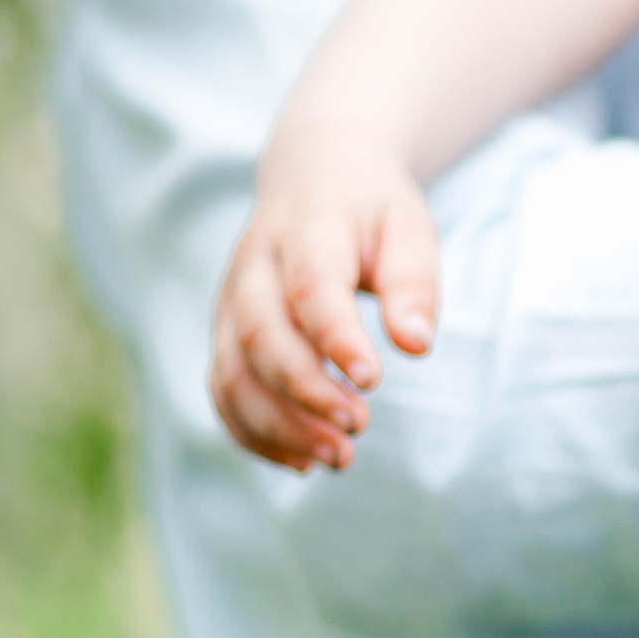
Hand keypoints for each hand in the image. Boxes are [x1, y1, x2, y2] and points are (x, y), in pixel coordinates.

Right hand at [209, 125, 439, 471]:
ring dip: (280, 425)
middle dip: (305, 391)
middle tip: (358, 427)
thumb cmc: (371, 210)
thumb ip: (412, 282)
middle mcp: (254, 267)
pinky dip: (254, 432)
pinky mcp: (225, 333)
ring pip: (234, 372)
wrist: (313, 176)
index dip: (335, 338)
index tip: (372, 381)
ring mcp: (231, 302)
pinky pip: (223, 390)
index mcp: (305, 230)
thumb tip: (416, 345)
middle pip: (262, 337)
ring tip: (339, 458)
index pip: (310, 289)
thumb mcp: (408, 226)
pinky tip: (302, 461)